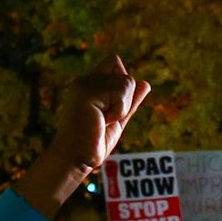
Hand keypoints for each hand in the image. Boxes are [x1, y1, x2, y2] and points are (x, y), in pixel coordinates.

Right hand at [15, 55, 152, 213]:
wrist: (75, 158)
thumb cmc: (93, 143)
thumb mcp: (118, 119)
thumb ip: (130, 102)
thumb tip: (146, 83)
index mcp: (89, 84)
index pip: (114, 61)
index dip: (123, 83)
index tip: (111, 109)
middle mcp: (84, 80)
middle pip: (125, 74)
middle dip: (126, 100)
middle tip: (106, 118)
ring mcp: (83, 84)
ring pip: (127, 82)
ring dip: (122, 107)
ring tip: (102, 120)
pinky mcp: (85, 92)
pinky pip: (120, 92)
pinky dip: (118, 110)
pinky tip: (101, 121)